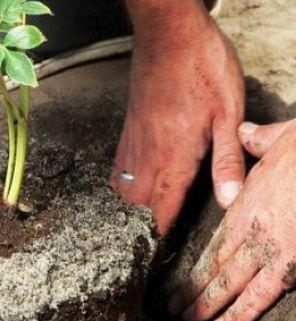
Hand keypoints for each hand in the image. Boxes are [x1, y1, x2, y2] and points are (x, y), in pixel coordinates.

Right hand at [110, 5, 245, 234]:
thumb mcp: (228, 113)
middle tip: (139, 248)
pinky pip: (116, 170)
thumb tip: (229, 200)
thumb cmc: (202, 69)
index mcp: (174, 157)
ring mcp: (133, 144)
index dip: (157, 237)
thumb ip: (227, 160)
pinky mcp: (127, 131)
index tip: (152, 258)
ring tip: (128, 229)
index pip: (161, 210)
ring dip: (125, 213)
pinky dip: (117, 189)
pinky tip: (124, 191)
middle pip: (135, 207)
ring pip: (121, 191)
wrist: (167, 37)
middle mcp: (147, 157)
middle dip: (137, 231)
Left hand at [169, 119, 295, 320]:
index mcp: (246, 204)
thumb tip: (246, 133)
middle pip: (215, 268)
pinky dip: (241, 313)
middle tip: (174, 311)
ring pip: (230, 284)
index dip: (197, 267)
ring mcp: (271, 248)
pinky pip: (263, 295)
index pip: (214, 244)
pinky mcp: (293, 263)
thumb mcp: (282, 137)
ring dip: (207, 306)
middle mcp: (251, 229)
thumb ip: (258, 142)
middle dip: (194, 291)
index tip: (182, 282)